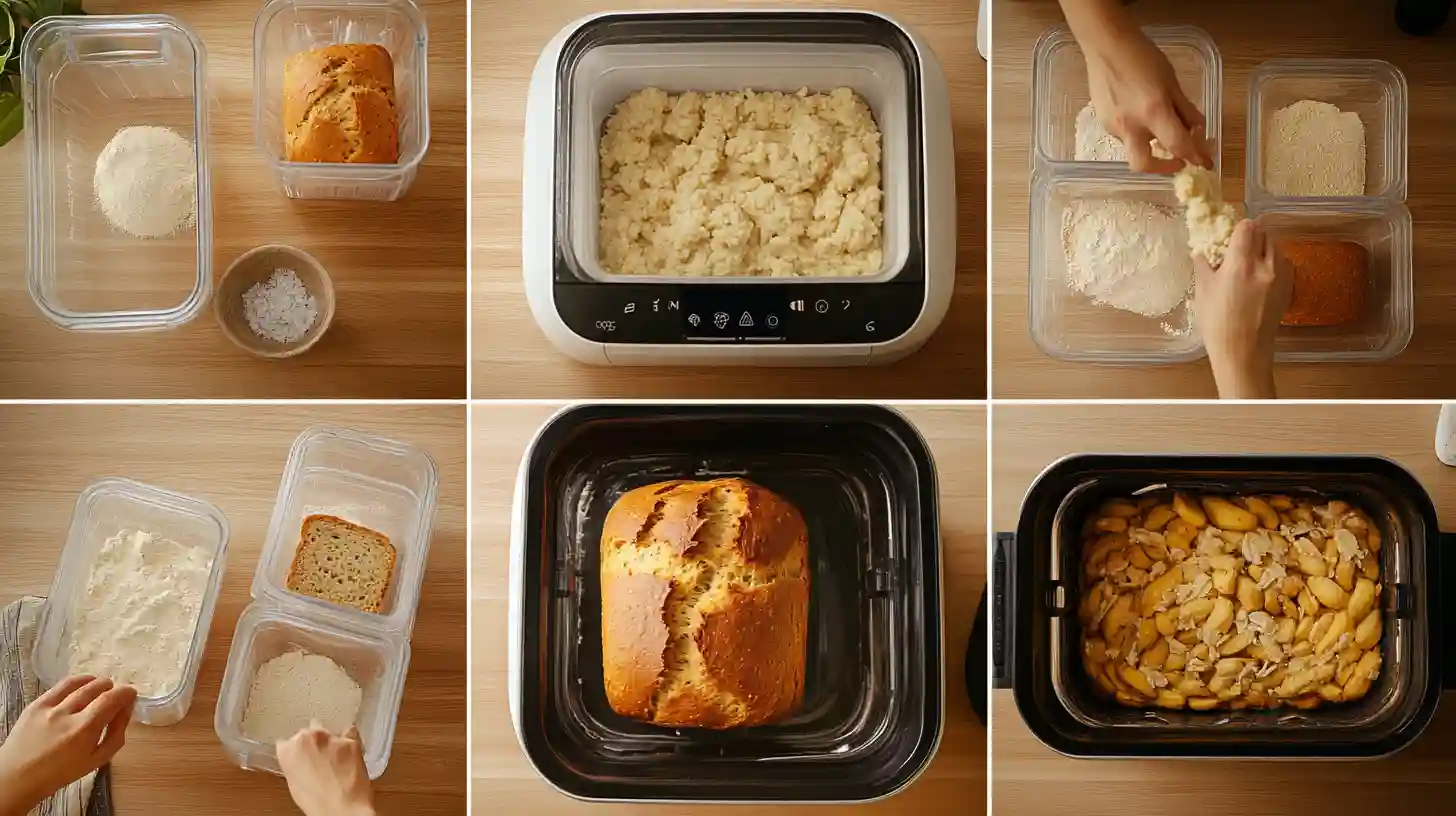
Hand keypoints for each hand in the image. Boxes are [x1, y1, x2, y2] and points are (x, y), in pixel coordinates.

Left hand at [0, 676, 134, 815]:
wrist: (18, 777)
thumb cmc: (61, 772)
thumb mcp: (98, 760)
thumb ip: (117, 733)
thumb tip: (126, 709)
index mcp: (84, 730)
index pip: (113, 698)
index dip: (126, 692)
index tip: (130, 695)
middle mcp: (66, 713)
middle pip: (98, 687)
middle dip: (112, 688)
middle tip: (113, 697)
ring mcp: (48, 707)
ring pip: (80, 683)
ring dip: (95, 683)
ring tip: (99, 689)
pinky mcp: (35, 704)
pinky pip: (61, 685)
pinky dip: (77, 683)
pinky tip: (81, 687)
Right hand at [277, 721, 375, 815]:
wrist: (342, 807)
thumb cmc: (317, 802)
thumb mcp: (295, 784)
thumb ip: (295, 765)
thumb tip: (300, 761)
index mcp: (288, 750)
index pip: (286, 743)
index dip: (294, 751)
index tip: (300, 756)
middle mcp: (307, 737)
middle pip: (307, 732)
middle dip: (312, 743)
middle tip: (319, 759)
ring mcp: (330, 736)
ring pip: (327, 730)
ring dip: (329, 740)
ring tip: (335, 757)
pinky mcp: (350, 739)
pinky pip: (349, 732)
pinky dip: (348, 740)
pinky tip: (349, 752)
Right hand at [1065, 0, 1211, 171]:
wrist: (1106, 46)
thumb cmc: (1143, 57)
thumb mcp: (1172, 81)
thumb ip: (1185, 109)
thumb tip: (1197, 129)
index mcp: (1153, 112)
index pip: (1178, 145)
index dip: (1195, 157)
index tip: (1205, 162)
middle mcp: (1131, 126)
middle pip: (1144, 164)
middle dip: (1163, 167)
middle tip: (1176, 159)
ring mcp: (1113, 126)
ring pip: (1134, 147)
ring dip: (1150, 143)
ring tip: (1156, 122)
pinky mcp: (1103, 122)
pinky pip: (1124, 135)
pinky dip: (1136, 131)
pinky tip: (1137, 111)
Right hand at [1193, 220, 1291, 399]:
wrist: (1243, 352)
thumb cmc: (1217, 323)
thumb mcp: (1202, 291)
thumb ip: (1204, 265)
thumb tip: (1202, 250)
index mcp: (1241, 264)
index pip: (1247, 227)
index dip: (1237, 227)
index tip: (1229, 234)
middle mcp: (1266, 266)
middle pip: (1265, 233)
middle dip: (1253, 235)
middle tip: (1240, 246)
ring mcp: (1282, 277)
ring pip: (1277, 247)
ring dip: (1265, 247)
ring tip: (1252, 261)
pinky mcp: (1289, 288)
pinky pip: (1285, 263)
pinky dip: (1275, 262)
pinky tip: (1263, 276)